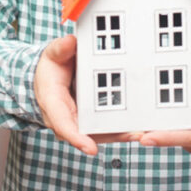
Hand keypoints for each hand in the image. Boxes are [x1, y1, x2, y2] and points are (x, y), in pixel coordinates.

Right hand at [34, 34, 138, 155]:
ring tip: (142, 132)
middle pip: (89, 133)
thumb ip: (60, 49)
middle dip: (111, 136)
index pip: (63, 124)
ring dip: (121, 134)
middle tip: (133, 135)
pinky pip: (105, 126)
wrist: (49, 77)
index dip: (77, 138)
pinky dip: (121, 128)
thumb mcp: (52, 55)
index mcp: (54, 104)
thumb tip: (70, 42)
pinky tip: (139, 126)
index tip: (91, 149)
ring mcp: (80, 120)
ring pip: (100, 133)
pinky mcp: (91, 118)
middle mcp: (67, 118)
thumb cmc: (50, 68)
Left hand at [139, 45, 190, 155]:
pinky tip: (145, 127)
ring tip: (132, 130)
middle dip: (157, 137)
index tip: (147, 137)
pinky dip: (162, 134)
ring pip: (178, 142)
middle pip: (183, 140)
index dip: (171, 137)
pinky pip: (177, 141)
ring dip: (157, 136)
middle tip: (131, 133)